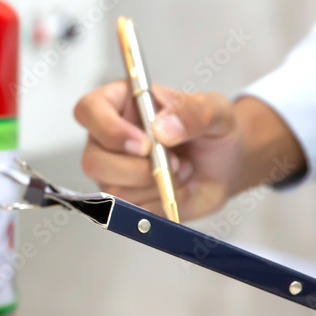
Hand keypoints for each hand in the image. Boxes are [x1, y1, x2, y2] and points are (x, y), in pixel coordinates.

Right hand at [73, 80, 243, 219]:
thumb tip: (161, 129)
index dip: (109, 129)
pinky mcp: (125, 199)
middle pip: (93, 160)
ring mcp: (112, 171)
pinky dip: (160, 203)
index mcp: (121, 104)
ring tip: (181, 170)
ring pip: (112, 190)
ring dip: (155, 186)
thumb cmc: (213, 130)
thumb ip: (192, 112)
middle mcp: (108, 138)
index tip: (144, 143)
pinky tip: (176, 187)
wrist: (227, 166)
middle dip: (137, 170)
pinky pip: (131, 211)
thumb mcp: (215, 110)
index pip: (89, 110)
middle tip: (175, 161)